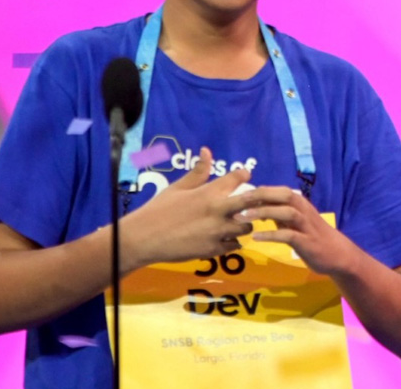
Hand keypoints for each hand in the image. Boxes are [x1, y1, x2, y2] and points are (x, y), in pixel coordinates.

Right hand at [121, 147, 254, 268]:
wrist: (143, 239)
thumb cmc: (159, 209)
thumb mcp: (178, 187)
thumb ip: (197, 172)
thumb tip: (207, 151)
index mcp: (208, 193)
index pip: (238, 177)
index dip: (243, 175)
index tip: (243, 177)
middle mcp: (218, 211)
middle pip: (252, 202)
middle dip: (256, 200)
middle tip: (252, 201)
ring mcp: (217, 232)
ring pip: (247, 226)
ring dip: (244, 223)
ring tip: (236, 222)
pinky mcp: (213, 250)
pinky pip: (235, 245)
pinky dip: (233, 241)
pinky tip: (225, 237)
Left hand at [232, 186, 358, 277]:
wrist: (337, 254)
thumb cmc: (313, 237)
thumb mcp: (295, 222)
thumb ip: (279, 213)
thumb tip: (258, 206)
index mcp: (299, 203)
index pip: (277, 190)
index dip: (258, 190)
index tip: (238, 195)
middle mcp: (303, 210)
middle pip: (282, 195)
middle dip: (260, 195)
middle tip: (238, 200)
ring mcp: (306, 225)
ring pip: (286, 211)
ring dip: (264, 212)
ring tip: (244, 217)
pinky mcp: (307, 241)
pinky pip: (288, 235)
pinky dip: (271, 235)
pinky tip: (256, 238)